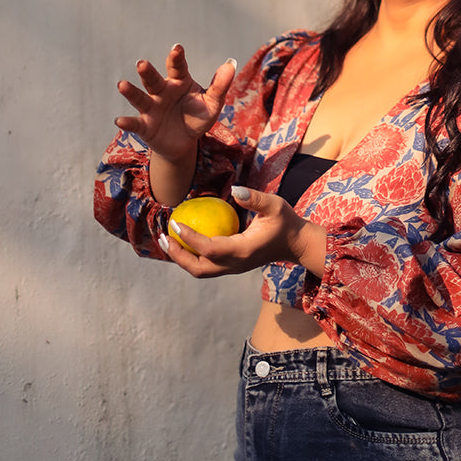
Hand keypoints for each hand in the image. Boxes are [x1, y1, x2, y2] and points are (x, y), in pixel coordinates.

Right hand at [114, 44, 235, 163]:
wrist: (185, 142)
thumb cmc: (198, 116)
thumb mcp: (212, 103)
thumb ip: (220, 85)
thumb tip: (231, 64)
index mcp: (179, 82)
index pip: (177, 67)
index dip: (176, 58)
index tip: (177, 48)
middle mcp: (162, 91)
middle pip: (153, 80)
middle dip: (147, 72)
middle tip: (142, 64)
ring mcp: (151, 108)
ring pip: (140, 97)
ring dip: (131, 91)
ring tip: (122, 84)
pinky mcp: (145, 126)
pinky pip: (135, 123)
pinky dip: (127, 122)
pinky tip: (119, 120)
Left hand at [159, 187, 327, 278]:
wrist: (296, 244)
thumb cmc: (286, 222)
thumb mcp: (275, 205)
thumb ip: (255, 198)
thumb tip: (234, 189)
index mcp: (243, 251)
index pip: (209, 248)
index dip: (189, 238)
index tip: (175, 222)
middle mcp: (235, 264)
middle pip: (198, 268)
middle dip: (177, 255)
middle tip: (163, 236)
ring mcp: (234, 268)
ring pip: (201, 271)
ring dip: (181, 258)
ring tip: (168, 240)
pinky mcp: (233, 266)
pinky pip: (207, 265)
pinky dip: (192, 256)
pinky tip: (185, 240)